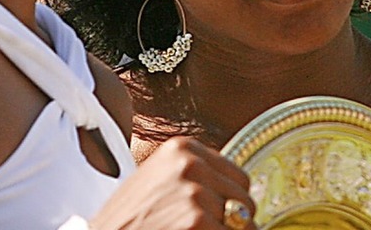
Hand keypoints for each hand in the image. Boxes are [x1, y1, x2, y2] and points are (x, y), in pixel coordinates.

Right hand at [90, 137, 254, 229]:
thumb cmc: (126, 220)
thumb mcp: (158, 183)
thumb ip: (194, 180)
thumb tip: (236, 201)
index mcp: (182, 149)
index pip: (238, 177)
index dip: (230, 203)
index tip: (216, 215)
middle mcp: (191, 164)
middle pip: (244, 201)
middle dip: (231, 223)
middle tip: (198, 229)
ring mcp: (195, 194)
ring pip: (241, 226)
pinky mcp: (198, 223)